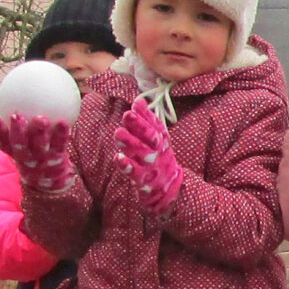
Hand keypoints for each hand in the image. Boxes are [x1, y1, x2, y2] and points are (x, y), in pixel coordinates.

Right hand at [0, 114, 74, 193]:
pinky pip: (59, 144)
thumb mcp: (21, 146)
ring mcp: (42, 159)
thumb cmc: (33, 154)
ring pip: (39, 146)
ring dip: (39, 133)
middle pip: (19, 145)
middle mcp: (26, 157)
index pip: (2, 142)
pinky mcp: (57, 158)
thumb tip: (13, 100)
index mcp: (14, 152)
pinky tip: (63, 122)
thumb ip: (17, 127)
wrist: (51, 181)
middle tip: (16, 116)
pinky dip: (61, 134)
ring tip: (40, 119)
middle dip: (17, 131)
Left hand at [114, 100, 185, 215]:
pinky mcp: (144, 181)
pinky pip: (135, 173)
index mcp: (161, 139)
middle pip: (150, 137)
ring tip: (118, 133)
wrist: (170, 189)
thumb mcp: (158, 138)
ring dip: (130, 143)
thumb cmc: (159, 158)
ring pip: (141, 153)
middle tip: (127, 115)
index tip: (136, 104)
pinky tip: (118, 158)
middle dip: (139, 126)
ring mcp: (151, 166)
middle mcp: (158, 151)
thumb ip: (148, 119)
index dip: (145, 115)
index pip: (154, 125)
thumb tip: (139, 100)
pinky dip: (127, 166)